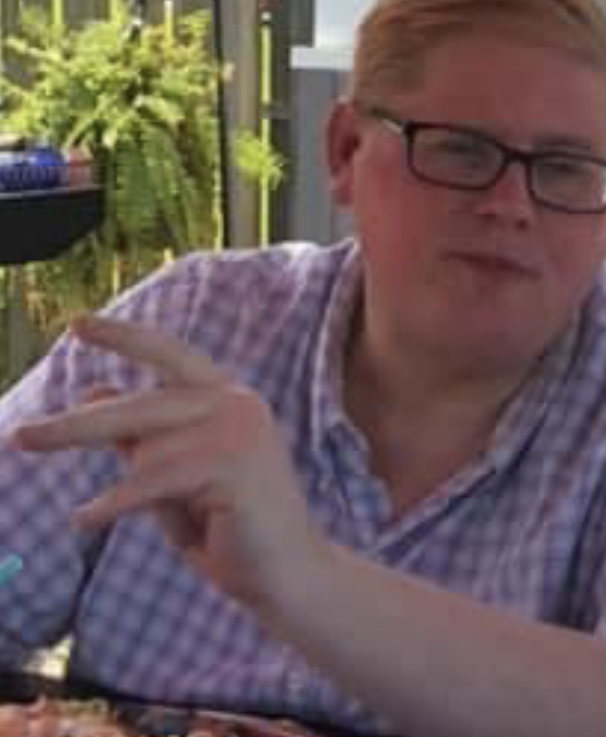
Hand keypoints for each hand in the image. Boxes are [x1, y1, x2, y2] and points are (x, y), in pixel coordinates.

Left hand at [15, 316, 323, 612]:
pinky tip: (84, 518)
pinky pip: (151, 482)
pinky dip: (113, 503)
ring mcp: (239, 432)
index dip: (124, 338)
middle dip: (77, 427)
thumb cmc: (230, 528)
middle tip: (22, 438)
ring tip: (130, 514)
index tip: (78, 325)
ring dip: (129, 490)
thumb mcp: (174, 477)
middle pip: (141, 407)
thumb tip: (94, 390)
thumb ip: (140, 435)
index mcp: (229, 398)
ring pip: (147, 450)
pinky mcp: (232, 466)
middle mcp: (237, 404)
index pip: (170, 355)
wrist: (286, 574)